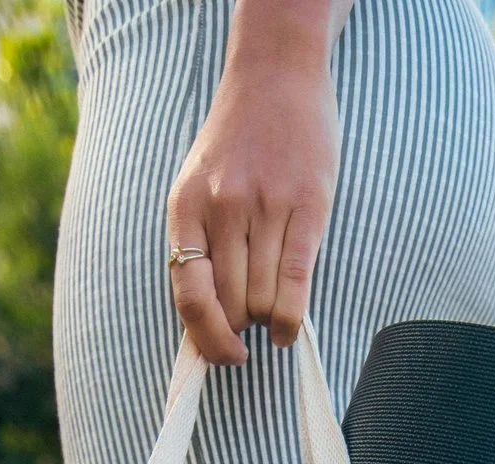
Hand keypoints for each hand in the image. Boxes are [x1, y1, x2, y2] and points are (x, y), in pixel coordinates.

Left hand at [167, 29, 339, 363]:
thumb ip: (198, 244)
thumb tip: (206, 322)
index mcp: (186, 207)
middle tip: (251, 327)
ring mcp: (266, 206)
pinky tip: (288, 331)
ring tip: (273, 316)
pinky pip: (296, 284)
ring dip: (268, 321)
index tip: (223, 357)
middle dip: (241, 327)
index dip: (206, 339)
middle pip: (232, 304)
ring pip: (263, 300)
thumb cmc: (237, 142)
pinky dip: (290, 320)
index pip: (191, 295)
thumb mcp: (198, 186)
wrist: (276, 76)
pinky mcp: (308, 207)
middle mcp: (223, 208)